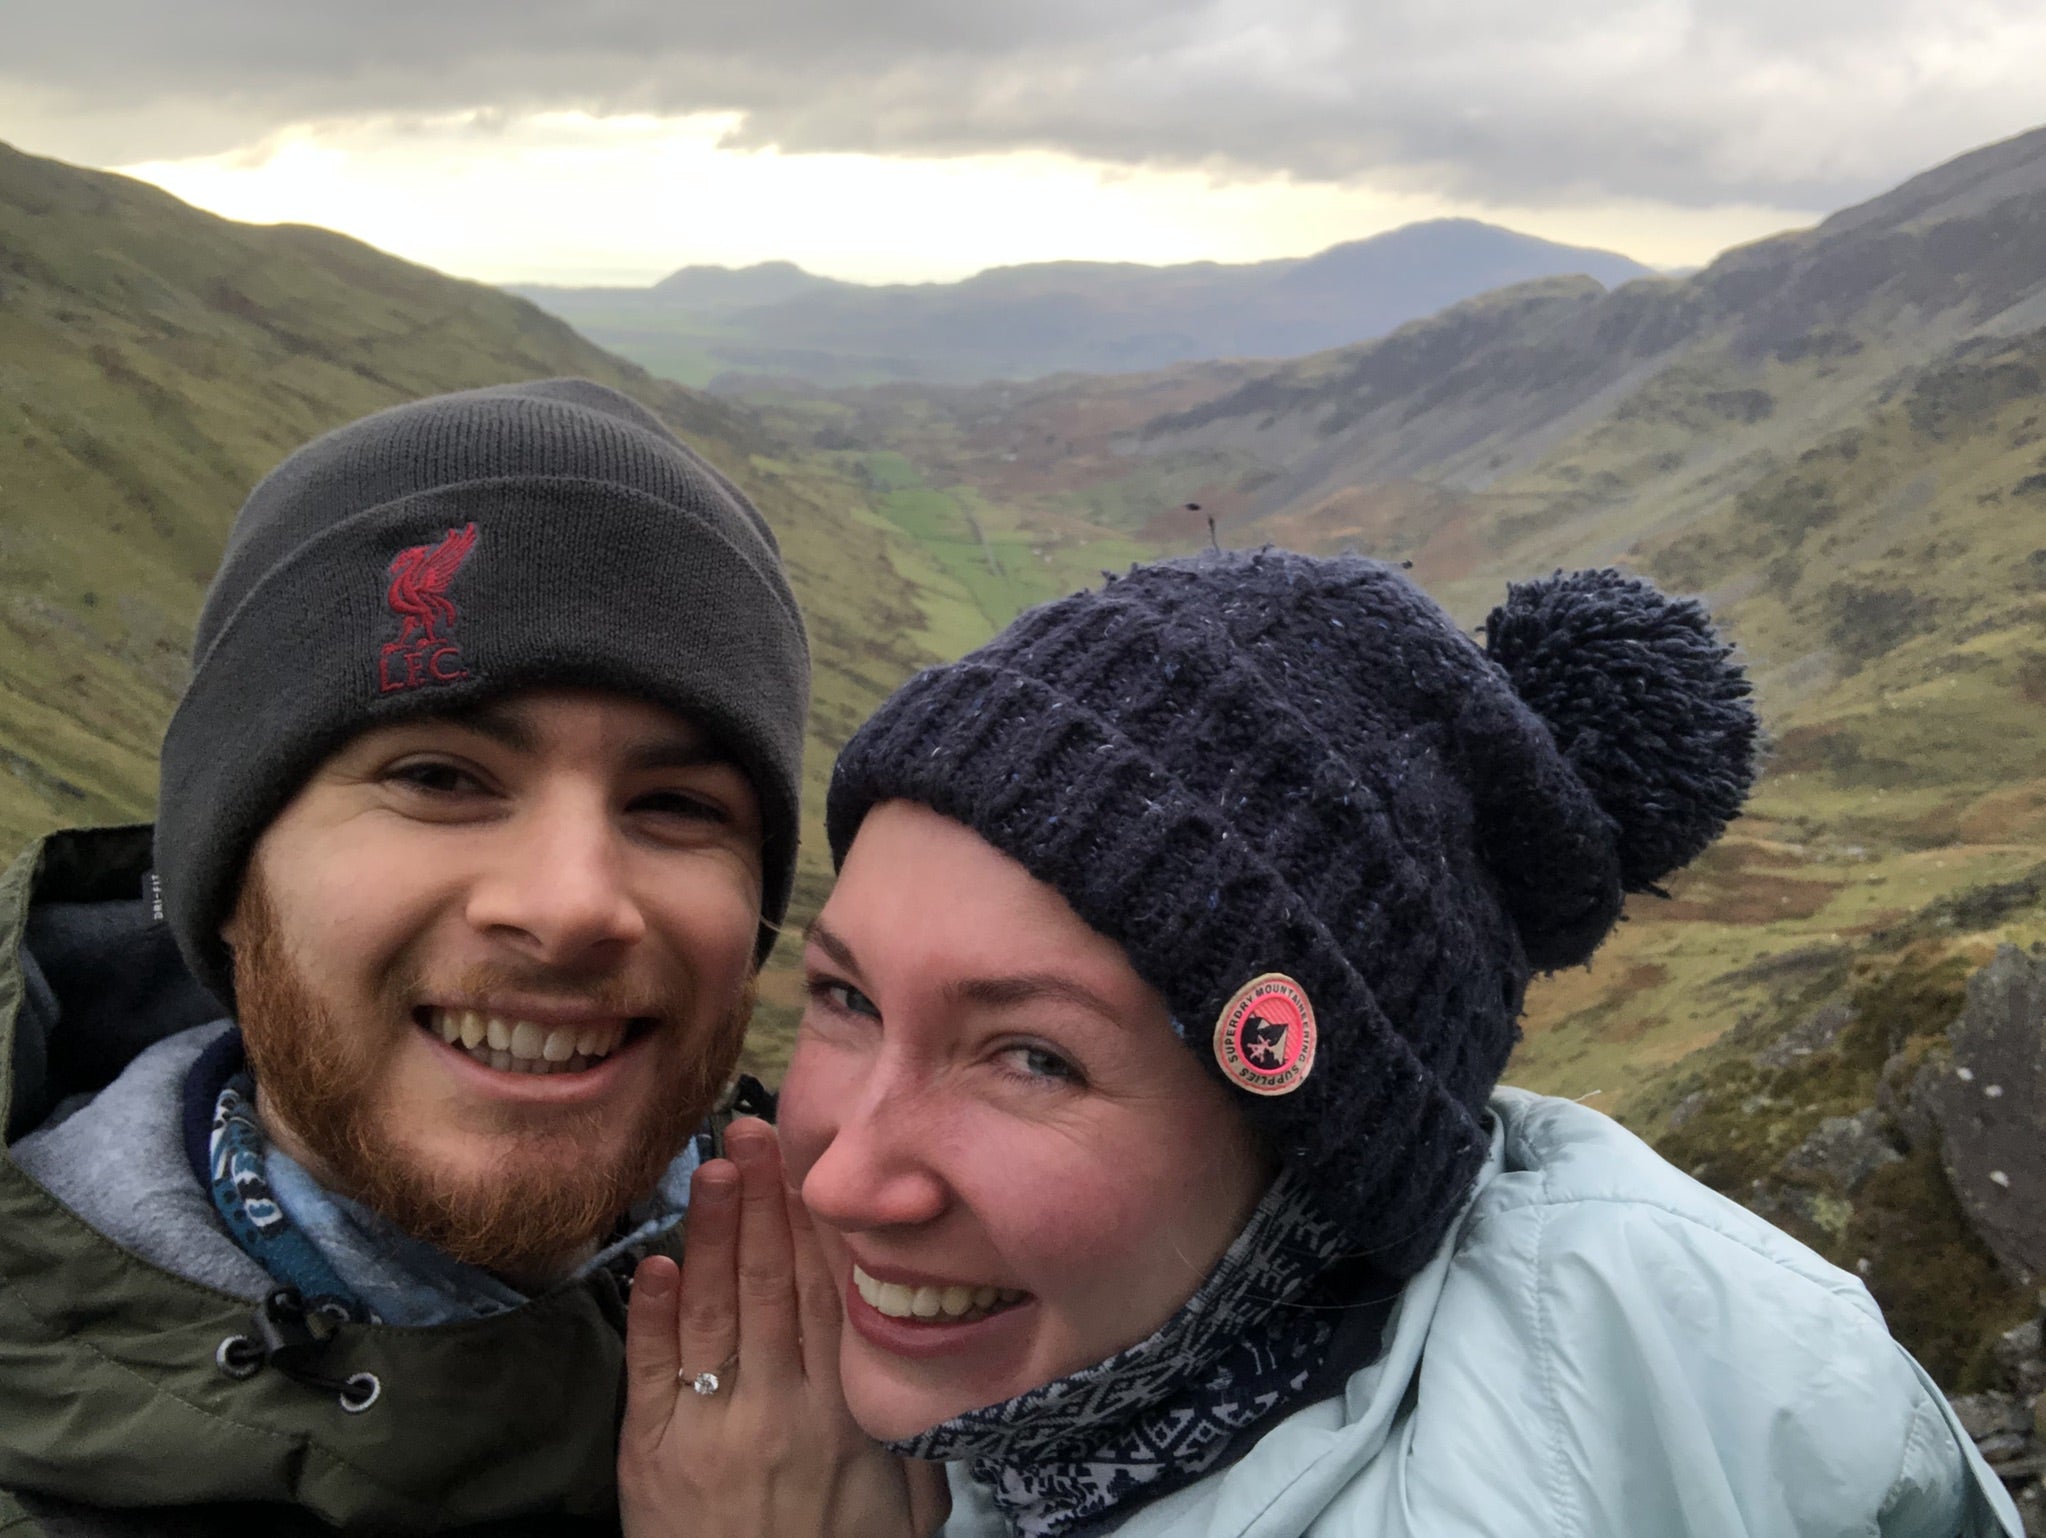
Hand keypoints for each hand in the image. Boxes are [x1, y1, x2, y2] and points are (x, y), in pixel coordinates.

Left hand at [619, 1118, 949, 1537]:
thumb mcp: (907, 1507)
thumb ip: (913, 1434)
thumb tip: (930, 1364)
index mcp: (845, 1416)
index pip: (831, 1297)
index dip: (818, 1226)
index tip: (812, 1165)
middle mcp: (782, 1410)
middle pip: (773, 1286)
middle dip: (764, 1203)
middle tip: (752, 1132)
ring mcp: (712, 1430)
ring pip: (714, 1313)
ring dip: (713, 1235)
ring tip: (712, 1169)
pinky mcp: (651, 1458)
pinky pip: (652, 1375)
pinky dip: (652, 1315)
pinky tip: (655, 1263)